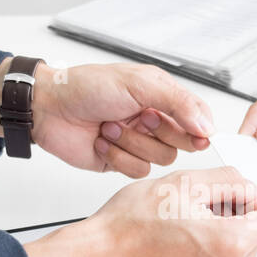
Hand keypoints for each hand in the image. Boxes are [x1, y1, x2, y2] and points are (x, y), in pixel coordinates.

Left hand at [0, 61, 212, 174]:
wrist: (48, 107)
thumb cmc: (88, 87)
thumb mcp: (140, 84)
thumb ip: (178, 103)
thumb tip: (208, 126)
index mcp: (160, 97)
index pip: (196, 118)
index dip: (198, 129)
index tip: (198, 135)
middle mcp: (152, 121)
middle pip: (181, 143)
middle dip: (160, 133)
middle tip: (141, 118)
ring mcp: (136, 143)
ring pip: (159, 159)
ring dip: (132, 143)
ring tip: (109, 126)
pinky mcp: (119, 161)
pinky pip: (137, 171)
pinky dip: (118, 156)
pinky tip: (101, 141)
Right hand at [23, 167, 256, 256]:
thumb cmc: (128, 229)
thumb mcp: (183, 183)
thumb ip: (228, 180)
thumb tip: (245, 186)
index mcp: (232, 245)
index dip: (247, 201)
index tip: (225, 198)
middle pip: (252, 240)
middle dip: (231, 220)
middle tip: (194, 209)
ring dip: (215, 240)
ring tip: (178, 228)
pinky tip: (173, 248)